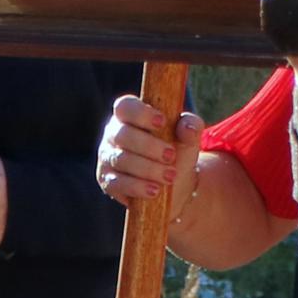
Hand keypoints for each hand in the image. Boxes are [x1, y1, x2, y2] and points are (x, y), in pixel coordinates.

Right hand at [99, 95, 202, 209]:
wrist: (174, 183)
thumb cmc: (177, 150)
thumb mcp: (187, 137)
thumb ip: (190, 126)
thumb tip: (187, 127)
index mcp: (129, 115)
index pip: (125, 107)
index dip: (141, 113)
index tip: (162, 122)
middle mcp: (113, 133)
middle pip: (123, 134)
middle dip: (149, 146)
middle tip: (171, 155)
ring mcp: (108, 157)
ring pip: (121, 159)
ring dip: (148, 168)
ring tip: (170, 176)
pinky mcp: (108, 181)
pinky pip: (118, 183)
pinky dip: (138, 187)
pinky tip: (155, 190)